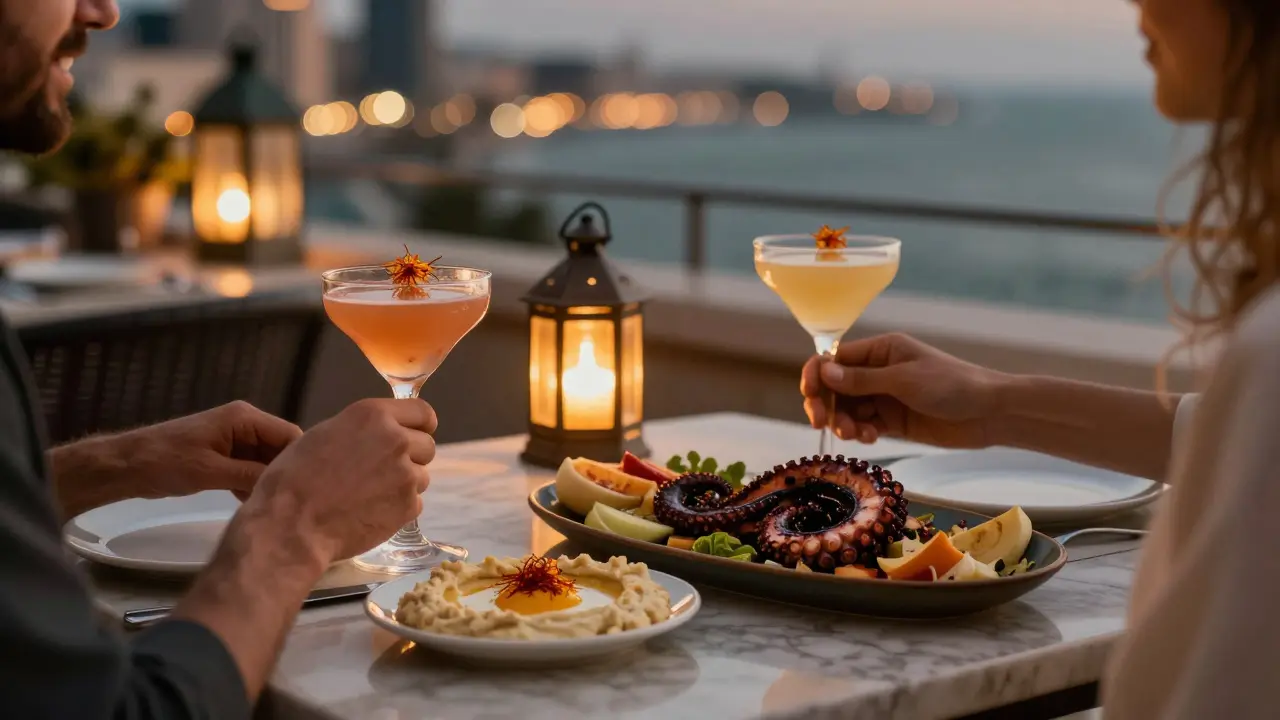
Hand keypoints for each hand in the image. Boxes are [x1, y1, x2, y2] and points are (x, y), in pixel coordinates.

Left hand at [102, 401, 301, 501]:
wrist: (125, 467)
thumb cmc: (166, 463)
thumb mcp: (212, 471)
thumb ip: (251, 475)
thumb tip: (288, 485)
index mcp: (245, 418)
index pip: (289, 435)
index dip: (301, 460)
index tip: (307, 488)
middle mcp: (244, 424)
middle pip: (279, 447)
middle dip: (284, 472)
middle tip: (294, 501)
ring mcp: (233, 439)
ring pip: (265, 460)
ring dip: (268, 480)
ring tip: (276, 505)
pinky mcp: (223, 454)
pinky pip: (249, 467)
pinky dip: (252, 483)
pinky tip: (254, 504)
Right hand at [247, 398, 437, 562]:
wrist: (292, 524)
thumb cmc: (295, 479)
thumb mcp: (325, 435)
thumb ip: (362, 430)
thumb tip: (380, 435)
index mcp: (373, 415)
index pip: (423, 413)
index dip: (420, 426)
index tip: (414, 435)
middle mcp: (395, 440)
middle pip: (426, 445)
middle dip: (410, 457)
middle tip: (382, 472)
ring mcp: (405, 474)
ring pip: (421, 476)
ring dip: (404, 484)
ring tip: (369, 495)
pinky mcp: (407, 506)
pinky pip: (415, 503)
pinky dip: (398, 509)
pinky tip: (370, 512)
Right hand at [800, 333, 1005, 448]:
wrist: (989, 413)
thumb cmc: (951, 385)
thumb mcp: (904, 380)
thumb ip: (862, 380)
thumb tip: (824, 372)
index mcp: (880, 351)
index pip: (835, 359)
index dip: (817, 375)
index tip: (810, 395)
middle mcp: (878, 372)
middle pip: (835, 387)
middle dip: (825, 404)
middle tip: (822, 423)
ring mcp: (885, 398)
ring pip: (847, 409)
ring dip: (844, 422)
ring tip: (856, 434)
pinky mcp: (893, 421)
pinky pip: (864, 426)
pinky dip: (861, 433)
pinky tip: (872, 438)